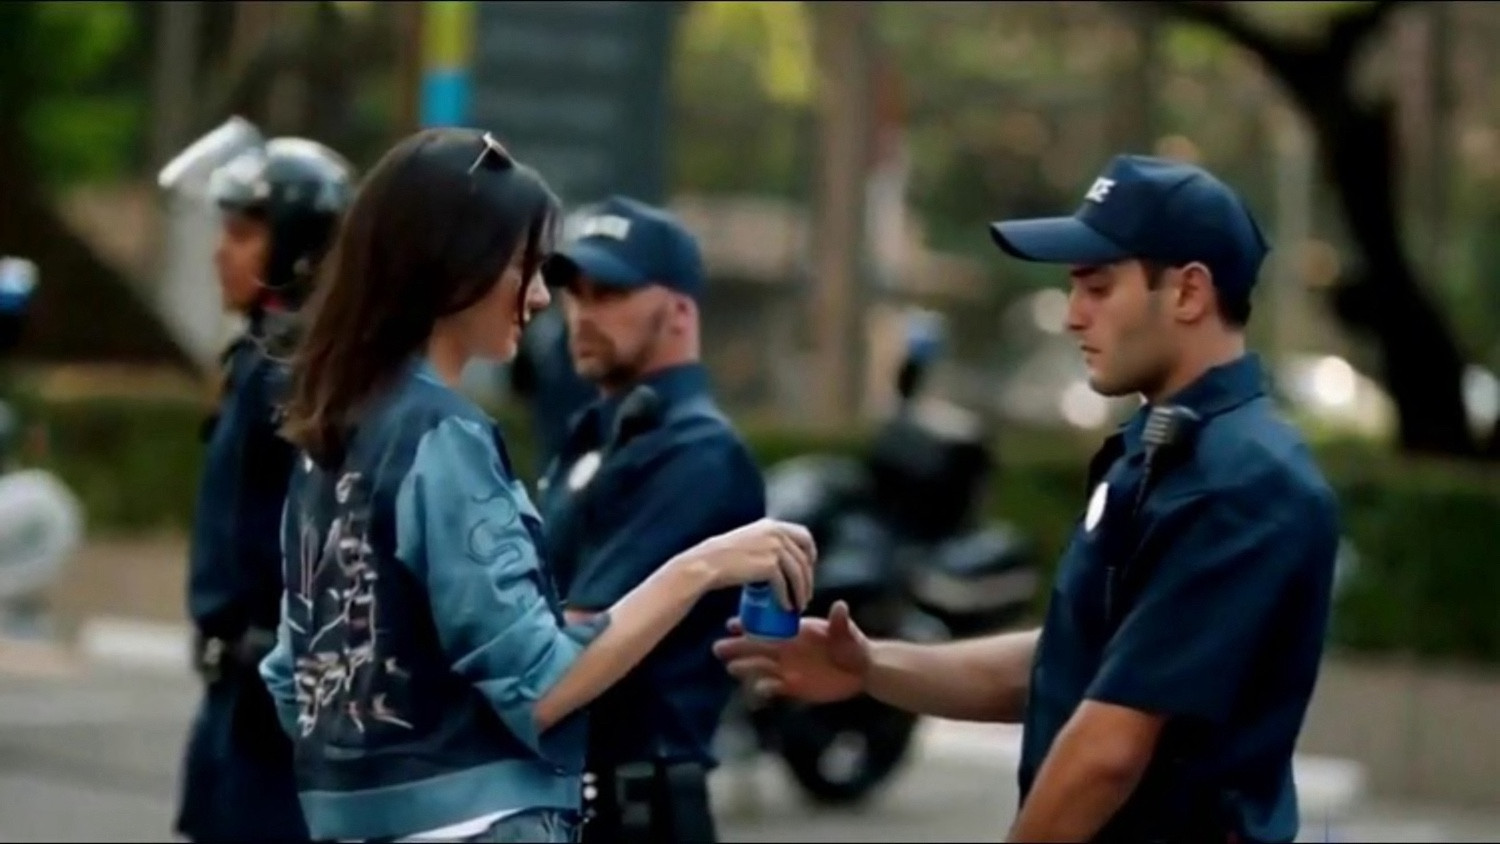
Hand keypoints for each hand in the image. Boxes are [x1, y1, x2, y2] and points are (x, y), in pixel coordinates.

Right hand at [677, 517, 815, 611]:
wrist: (706, 564)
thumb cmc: (721, 556)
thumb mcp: (747, 540)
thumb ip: (764, 543)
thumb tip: (777, 558)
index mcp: (772, 525)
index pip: (804, 535)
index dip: (810, 554)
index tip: (808, 569)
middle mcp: (776, 533)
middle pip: (804, 557)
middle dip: (808, 578)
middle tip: (805, 594)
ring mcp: (774, 548)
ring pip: (798, 573)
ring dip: (801, 591)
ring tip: (798, 605)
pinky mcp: (769, 565)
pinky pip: (785, 585)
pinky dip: (787, 598)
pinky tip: (785, 607)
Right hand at [713, 600, 868, 703]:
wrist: (861, 670)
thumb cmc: (853, 645)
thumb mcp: (847, 632)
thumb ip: (840, 622)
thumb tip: (840, 606)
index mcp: (794, 632)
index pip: (767, 627)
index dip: (750, 625)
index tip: (732, 624)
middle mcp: (786, 649)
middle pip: (756, 648)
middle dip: (737, 647)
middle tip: (717, 648)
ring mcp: (787, 668)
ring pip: (759, 668)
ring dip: (745, 668)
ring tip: (730, 668)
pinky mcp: (793, 687)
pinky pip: (773, 688)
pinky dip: (764, 688)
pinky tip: (759, 689)